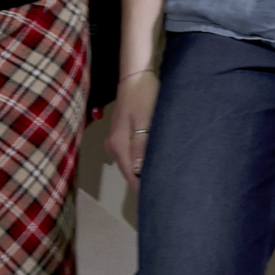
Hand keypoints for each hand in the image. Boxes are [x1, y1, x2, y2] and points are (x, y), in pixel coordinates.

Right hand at [107, 70, 159, 189]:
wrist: (134, 76)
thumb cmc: (143, 96)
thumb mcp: (145, 120)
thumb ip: (141, 145)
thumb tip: (139, 170)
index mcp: (119, 145)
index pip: (130, 174)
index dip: (141, 187)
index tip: (154, 198)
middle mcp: (113, 146)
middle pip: (128, 170)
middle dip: (141, 181)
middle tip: (160, 191)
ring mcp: (115, 139)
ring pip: (128, 162)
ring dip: (140, 171)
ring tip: (157, 180)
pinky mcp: (120, 133)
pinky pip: (129, 153)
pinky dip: (138, 160)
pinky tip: (149, 162)